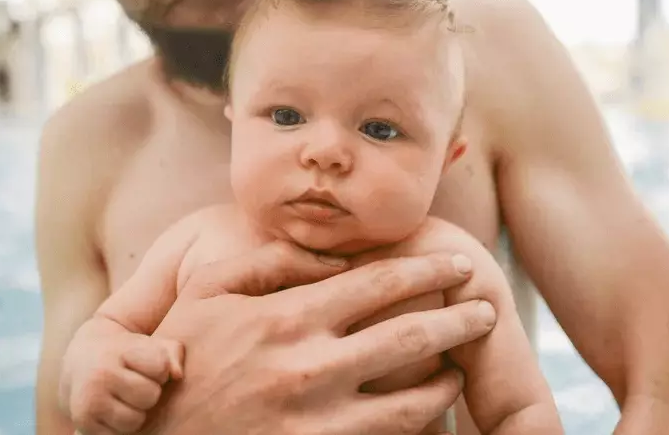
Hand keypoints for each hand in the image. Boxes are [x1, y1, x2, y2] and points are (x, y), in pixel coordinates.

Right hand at [59, 317, 183, 433]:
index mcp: (120, 350)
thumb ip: (171, 353)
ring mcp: (89, 399)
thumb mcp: (148, 344)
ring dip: (135, 413)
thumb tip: (177, 375)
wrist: (81, 361)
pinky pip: (119, 434)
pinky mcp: (83, 421)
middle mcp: (101, 373)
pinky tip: (112, 409)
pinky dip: (119, 426)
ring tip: (124, 398)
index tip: (146, 365)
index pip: (160, 367)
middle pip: (150, 396)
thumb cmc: (126, 354)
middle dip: (148, 392)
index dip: (159, 369)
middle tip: (134, 383)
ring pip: (135, 420)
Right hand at [144, 241, 498, 434]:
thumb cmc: (180, 359)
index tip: (459, 263)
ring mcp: (318, 422)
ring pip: (410, 401)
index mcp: (288, 318)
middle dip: (458, 320)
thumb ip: (269, 262)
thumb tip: (330, 252)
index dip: (427, 269)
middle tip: (488, 309)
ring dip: (446, 379)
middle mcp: (310, 369)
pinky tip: (431, 415)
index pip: (378, 283)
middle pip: (409, 337)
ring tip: (463, 367)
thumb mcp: (207, 294)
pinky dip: (417, 426)